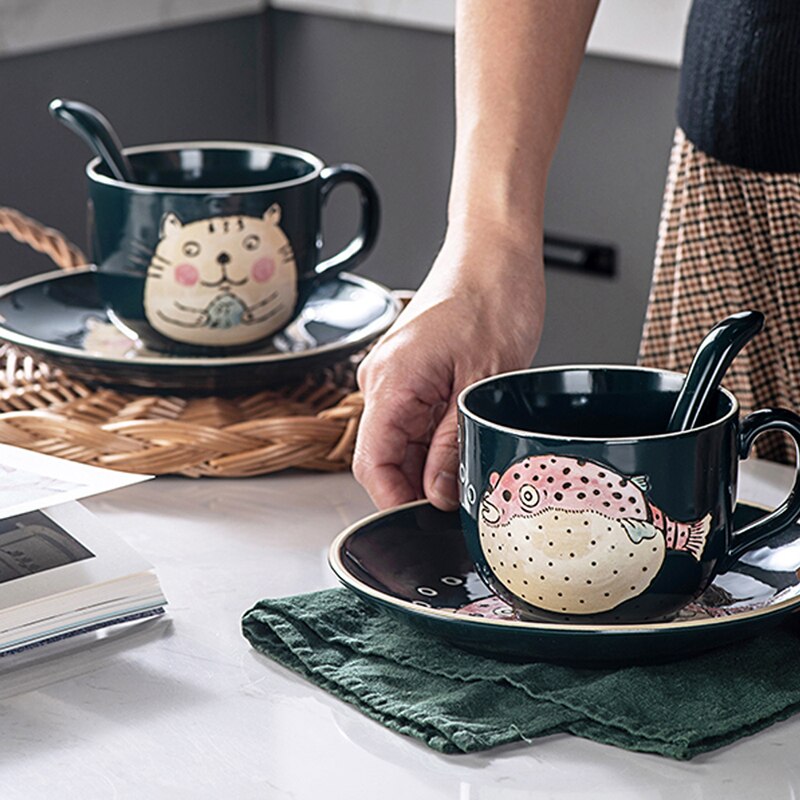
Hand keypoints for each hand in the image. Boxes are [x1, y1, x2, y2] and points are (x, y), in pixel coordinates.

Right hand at [353, 226, 544, 510]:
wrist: (495, 253)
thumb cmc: (492, 296)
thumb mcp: (482, 381)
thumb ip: (454, 442)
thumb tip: (438, 492)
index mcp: (391, 381)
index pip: (371, 463)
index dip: (394, 501)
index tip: (423, 524)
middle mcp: (384, 381)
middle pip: (386, 457)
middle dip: (420, 486)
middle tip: (464, 502)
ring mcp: (397, 377)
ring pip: (404, 443)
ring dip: (433, 464)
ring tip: (474, 467)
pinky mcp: (414, 374)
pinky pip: (418, 422)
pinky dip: (440, 442)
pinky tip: (469, 443)